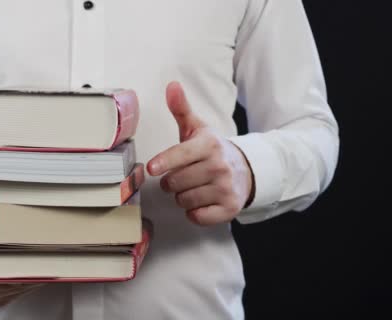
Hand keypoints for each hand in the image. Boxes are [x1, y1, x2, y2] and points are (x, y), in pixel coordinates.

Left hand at [147, 81, 254, 225]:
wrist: (247, 171)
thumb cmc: (213, 150)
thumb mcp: (198, 129)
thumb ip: (181, 109)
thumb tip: (171, 85)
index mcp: (209, 144)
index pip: (180, 154)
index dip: (163, 162)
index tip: (152, 168)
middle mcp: (219, 166)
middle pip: (175, 182)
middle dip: (171, 182)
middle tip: (180, 177)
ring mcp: (226, 188)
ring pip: (183, 200)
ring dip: (181, 197)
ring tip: (193, 187)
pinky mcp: (229, 208)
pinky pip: (196, 217)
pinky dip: (194, 212)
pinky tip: (202, 201)